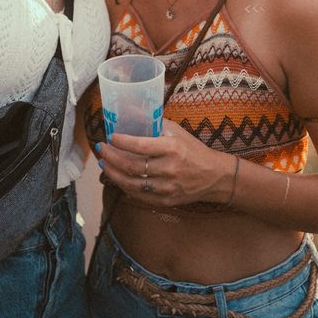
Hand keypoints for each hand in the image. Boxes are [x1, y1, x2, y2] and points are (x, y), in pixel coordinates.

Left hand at [96, 121, 232, 208]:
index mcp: (172, 149)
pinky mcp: (165, 201)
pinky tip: (118, 178)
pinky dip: (125, 187)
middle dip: (111, 157)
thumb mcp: (178, 132)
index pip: (140, 146)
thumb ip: (156, 125)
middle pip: (131, 166)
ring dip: (113, 173)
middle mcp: (168, 169)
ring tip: (104, 164)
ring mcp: (166, 187)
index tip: (110, 136)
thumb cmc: (194, 150)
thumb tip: (134, 116)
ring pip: (131, 184)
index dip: (121, 142)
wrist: (215, 177)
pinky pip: (139, 196)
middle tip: (102, 150)